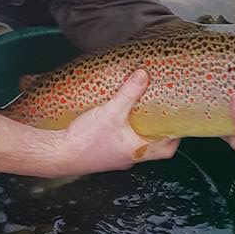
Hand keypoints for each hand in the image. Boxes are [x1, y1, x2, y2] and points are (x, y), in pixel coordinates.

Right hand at [0, 70, 178, 177]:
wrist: (56, 154)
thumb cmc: (86, 139)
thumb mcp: (110, 112)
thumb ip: (128, 93)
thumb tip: (143, 75)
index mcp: (137, 152)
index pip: (168, 150)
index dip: (175, 136)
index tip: (177, 120)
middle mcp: (128, 158)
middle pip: (152, 147)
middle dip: (157, 130)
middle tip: (159, 111)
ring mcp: (114, 157)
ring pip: (134, 144)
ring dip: (138, 130)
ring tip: (140, 110)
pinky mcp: (100, 153)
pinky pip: (118, 143)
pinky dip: (122, 131)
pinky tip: (116, 118)